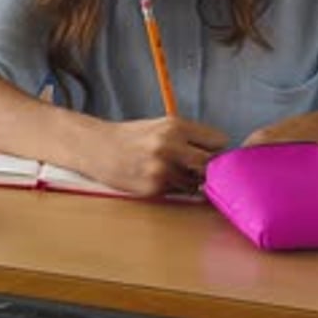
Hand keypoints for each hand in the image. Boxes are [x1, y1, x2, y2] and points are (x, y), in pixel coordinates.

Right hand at [79, 116, 228, 196]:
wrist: (98, 148)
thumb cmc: (133, 136)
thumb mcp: (162, 126)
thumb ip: (190, 137)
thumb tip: (220, 155)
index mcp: (175, 126)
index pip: (219, 140)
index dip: (216, 147)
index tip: (210, 151)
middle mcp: (170, 146)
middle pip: (211, 164)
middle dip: (208, 166)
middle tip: (199, 166)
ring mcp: (162, 169)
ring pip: (196, 182)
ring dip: (190, 180)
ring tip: (172, 171)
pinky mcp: (153, 189)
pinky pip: (179, 192)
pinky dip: (175, 188)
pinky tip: (159, 178)